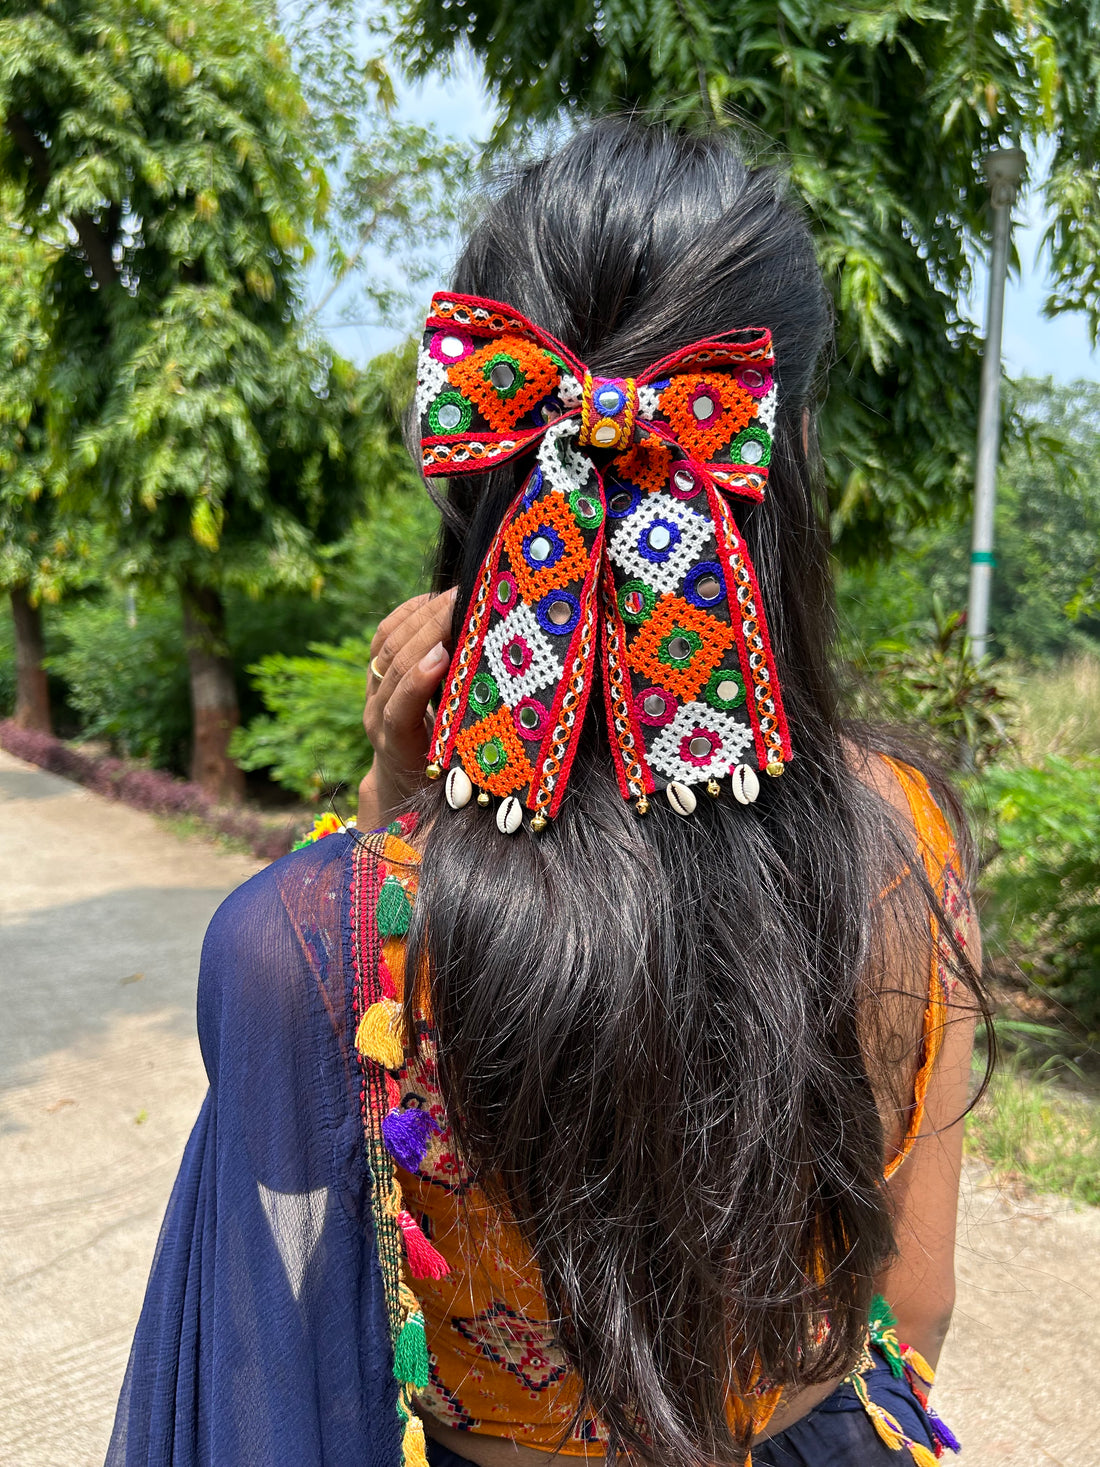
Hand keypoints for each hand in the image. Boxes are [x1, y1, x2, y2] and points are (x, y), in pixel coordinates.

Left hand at [358, 588, 456, 830]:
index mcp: (396, 745)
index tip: (444, 655)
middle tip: (466, 604)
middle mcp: (376, 716)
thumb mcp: (455, 770)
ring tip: (458, 595)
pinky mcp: (373, 672)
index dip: (418, 680)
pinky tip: (436, 599)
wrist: (401, 778)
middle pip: (394, 664)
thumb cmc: (439, 777)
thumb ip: (465, 745)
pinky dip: (409, 612)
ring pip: (387, 643)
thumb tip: (501, 718)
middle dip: (428, 630)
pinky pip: (384, 633)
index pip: (400, 708)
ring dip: (422, 614)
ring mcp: (371, 691)